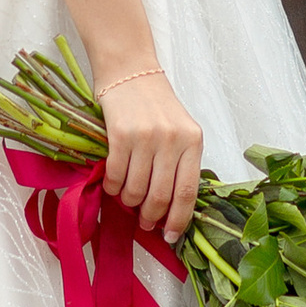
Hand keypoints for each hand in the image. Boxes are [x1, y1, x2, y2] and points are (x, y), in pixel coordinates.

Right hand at [101, 70, 204, 244]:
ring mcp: (146, 136)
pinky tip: (113, 184)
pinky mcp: (120, 134)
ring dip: (129, 202)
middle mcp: (172, 139)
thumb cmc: (155, 103)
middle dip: (150, 216)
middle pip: (161, 196)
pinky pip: (116, 175)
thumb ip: (179, 163)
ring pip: (136, 189)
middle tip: (143, 221)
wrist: (129, 69)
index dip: (178, 220)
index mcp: (193, 140)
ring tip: (127, 198)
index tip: (171, 237)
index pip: (188, 191)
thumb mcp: (180, 130)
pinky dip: (113, 187)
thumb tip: (170, 208)